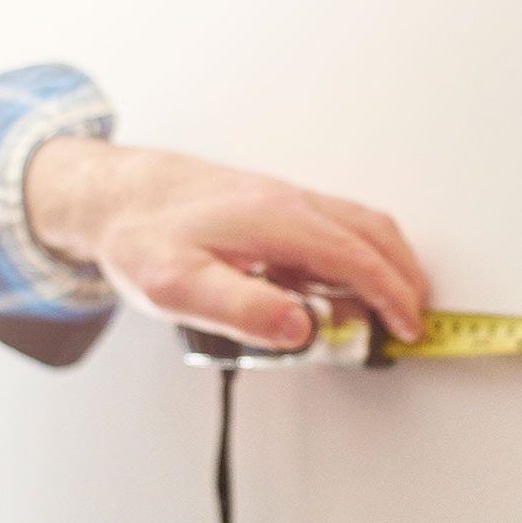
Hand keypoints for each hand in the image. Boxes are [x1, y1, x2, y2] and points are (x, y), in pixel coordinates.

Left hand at [24, 137, 429, 346]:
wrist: (110, 194)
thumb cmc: (140, 237)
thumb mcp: (177, 286)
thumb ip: (243, 309)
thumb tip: (302, 328)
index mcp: (277, 221)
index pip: (358, 259)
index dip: (392, 297)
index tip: (407, 329)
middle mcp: (290, 202)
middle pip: (374, 234)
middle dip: (405, 279)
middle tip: (411, 321)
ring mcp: (285, 199)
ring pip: (360, 225)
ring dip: (386, 264)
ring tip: (387, 306)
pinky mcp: (274, 204)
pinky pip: (336, 225)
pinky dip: (360, 253)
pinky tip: (340, 284)